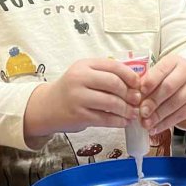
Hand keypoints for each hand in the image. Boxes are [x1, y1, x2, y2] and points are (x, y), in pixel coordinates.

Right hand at [23, 58, 140, 139]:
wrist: (46, 107)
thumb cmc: (71, 90)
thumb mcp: (85, 74)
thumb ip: (105, 74)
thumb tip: (136, 82)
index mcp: (84, 64)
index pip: (113, 66)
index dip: (130, 75)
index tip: (138, 84)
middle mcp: (80, 78)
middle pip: (114, 83)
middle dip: (130, 93)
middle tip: (138, 100)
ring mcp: (78, 97)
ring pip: (111, 102)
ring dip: (126, 109)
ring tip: (133, 113)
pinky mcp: (79, 116)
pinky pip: (105, 118)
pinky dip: (118, 121)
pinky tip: (124, 121)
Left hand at [139, 55, 185, 133]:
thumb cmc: (166, 75)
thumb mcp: (157, 71)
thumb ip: (146, 81)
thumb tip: (134, 96)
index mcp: (174, 61)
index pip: (162, 69)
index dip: (150, 81)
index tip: (140, 91)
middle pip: (169, 87)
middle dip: (153, 101)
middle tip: (142, 111)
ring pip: (176, 103)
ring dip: (159, 115)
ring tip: (146, 123)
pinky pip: (180, 115)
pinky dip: (165, 123)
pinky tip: (154, 128)